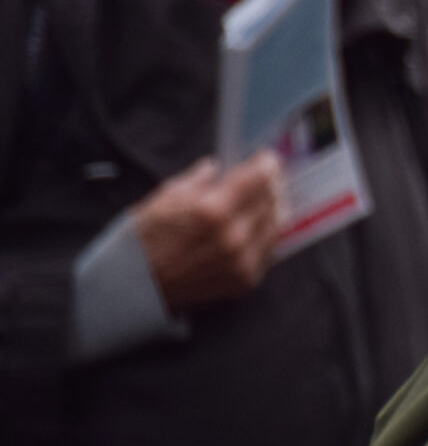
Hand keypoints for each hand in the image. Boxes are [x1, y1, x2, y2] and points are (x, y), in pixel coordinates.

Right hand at [132, 154, 285, 311]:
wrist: (132, 286)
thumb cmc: (144, 239)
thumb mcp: (166, 197)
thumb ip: (200, 178)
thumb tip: (218, 166)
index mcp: (212, 210)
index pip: (261, 177)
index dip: (267, 164)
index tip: (266, 159)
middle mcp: (232, 236)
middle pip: (273, 199)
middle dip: (270, 184)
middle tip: (265, 178)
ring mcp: (241, 261)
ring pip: (277, 224)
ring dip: (272, 208)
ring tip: (261, 200)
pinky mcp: (245, 280)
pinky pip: (269, 249)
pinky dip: (265, 234)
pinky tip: (254, 226)